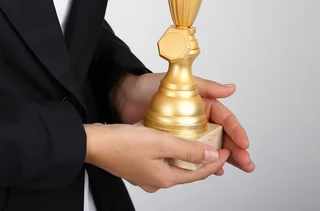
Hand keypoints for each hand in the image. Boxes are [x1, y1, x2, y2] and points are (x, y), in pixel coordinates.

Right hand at [84, 123, 230, 192]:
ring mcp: (145, 175)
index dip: (215, 160)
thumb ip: (187, 149)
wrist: (93, 143)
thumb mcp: (160, 141)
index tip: (226, 150)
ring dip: (185, 154)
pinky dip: (168, 152)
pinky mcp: (136, 166)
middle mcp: (156, 181)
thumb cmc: (121, 142)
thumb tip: (210, 155)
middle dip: (202, 158)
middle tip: (214, 144)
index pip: (199, 172)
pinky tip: (167, 140)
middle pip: (187, 170)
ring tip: (194, 140)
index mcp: (165, 178)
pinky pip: (159, 161)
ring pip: (173, 165)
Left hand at [110, 72, 253, 174]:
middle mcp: (196, 118)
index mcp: (201, 104)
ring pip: (208, 147)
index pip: (224, 119)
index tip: (243, 143)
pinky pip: (190, 153)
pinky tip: (211, 170)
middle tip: (246, 163)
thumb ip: (206, 87)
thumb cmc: (147, 85)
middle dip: (235, 150)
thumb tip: (230, 88)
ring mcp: (184, 131)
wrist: (123, 96)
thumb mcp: (179, 82)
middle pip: (221, 136)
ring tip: (235, 168)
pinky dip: (202, 161)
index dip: (236, 132)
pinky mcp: (172, 141)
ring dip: (222, 158)